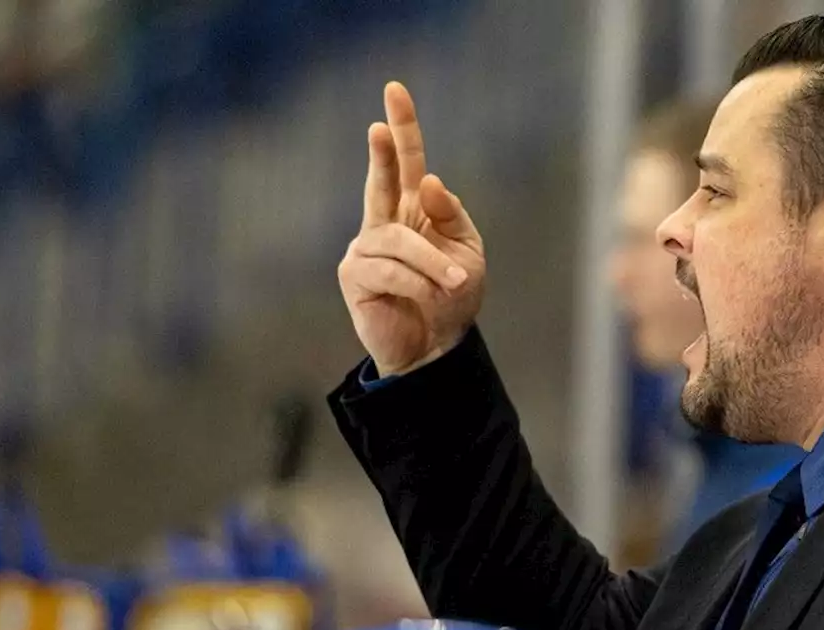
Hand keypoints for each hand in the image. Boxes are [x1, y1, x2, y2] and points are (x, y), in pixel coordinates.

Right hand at [338, 81, 485, 376]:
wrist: (436, 346)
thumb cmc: (451, 298)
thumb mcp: (467, 253)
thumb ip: (451, 216)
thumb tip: (429, 181)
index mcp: (414, 211)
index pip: (407, 162)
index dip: (402, 128)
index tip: (394, 90)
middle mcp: (384, 223)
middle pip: (381, 179)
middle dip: (382, 150)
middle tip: (379, 125)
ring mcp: (366, 248)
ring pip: (399, 241)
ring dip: (432, 263)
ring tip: (454, 285)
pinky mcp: (355, 277)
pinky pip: (389, 270)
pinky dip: (416, 281)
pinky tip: (429, 295)